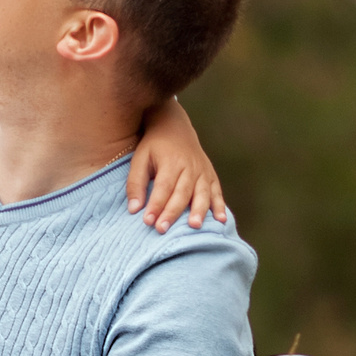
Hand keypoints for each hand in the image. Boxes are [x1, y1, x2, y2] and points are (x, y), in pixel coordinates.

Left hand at [126, 98, 226, 234]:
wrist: (174, 126)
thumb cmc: (154, 146)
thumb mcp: (140, 158)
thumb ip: (136, 183)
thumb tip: (134, 209)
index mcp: (171, 162)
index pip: (163, 187)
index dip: (155, 204)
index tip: (147, 221)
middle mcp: (189, 167)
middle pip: (181, 193)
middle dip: (172, 212)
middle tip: (163, 229)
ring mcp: (202, 172)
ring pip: (202, 193)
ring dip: (199, 211)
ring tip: (195, 226)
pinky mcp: (211, 176)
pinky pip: (217, 192)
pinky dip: (220, 206)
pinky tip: (221, 220)